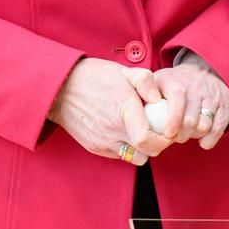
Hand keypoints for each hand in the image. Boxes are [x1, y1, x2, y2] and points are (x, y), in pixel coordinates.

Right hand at [47, 58, 169, 164]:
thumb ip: (146, 82)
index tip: (167, 130)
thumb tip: (159, 100)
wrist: (60, 88)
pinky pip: (118, 154)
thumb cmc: (94, 76)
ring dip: (141, 148)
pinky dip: (125, 147)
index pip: (148, 140)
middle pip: (146, 153)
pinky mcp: (94, 147)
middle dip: (157, 145)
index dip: (164, 139)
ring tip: (140, 131)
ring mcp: (102, 141)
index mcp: (123, 111)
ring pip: (133, 157)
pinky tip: (123, 130)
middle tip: (157, 131)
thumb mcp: (123, 71)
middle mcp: (112, 131)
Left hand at [151, 55, 228, 150]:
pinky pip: (220, 127)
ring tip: (186, 135)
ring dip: (195, 136)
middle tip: (174, 138)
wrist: (202, 71)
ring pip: (205, 124)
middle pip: (191, 120)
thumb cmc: (172, 83)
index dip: (173, 121)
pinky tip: (202, 141)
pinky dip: (210, 138)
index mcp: (176, 83)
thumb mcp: (156, 81)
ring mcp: (212, 96)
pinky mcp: (225, 105)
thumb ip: (143, 94)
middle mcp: (196, 88)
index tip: (167, 134)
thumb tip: (132, 115)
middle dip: (181, 135)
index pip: (177, 101)